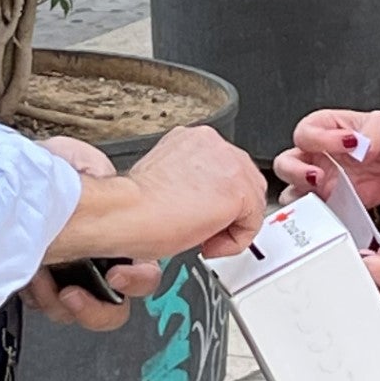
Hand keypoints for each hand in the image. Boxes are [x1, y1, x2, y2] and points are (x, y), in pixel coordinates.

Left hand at [30, 135, 155, 329]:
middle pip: (112, 309)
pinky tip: (25, 275)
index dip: (137, 279)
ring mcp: (69, 281)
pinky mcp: (40, 288)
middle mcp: (99, 266)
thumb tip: (94, 177)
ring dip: (55, 303)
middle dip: (94, 309)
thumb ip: (93, 167)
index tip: (116, 275)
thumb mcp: (77, 160)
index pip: (145, 273)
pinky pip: (41, 306)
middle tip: (72, 294)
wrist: (17, 185)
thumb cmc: (52, 174)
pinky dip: (33, 296)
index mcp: (120, 240)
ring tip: (39, 278)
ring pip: (74, 313)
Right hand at [118, 125, 266, 257]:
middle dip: (227, 212)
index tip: (194, 213)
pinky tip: (207, 242)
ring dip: (230, 226)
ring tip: (201, 236)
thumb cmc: (134, 204)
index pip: (224, 170)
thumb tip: (199, 198)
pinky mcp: (239, 188)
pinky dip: (234, 241)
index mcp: (193, 139)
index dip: (214, 200)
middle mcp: (213, 143)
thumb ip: (189, 180)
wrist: (126, 212)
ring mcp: (229, 162)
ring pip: (251, 201)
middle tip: (200, 230)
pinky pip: (253, 222)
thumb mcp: (165, 178)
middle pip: (244, 182)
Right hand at [274, 110, 379, 207]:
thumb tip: (362, 147)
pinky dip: (319, 218)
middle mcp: (315, 156)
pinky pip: (315, 215)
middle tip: (319, 176)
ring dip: (302, 198)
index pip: (306, 132)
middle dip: (295, 172)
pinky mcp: (331, 205)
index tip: (348, 144)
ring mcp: (320, 183)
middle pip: (284, 164)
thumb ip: (374, 132)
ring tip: (324, 197)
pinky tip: (334, 213)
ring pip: (291, 193)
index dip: (320, 139)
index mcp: (324, 129)